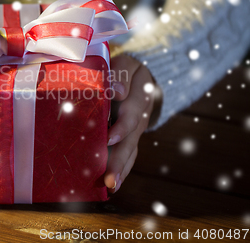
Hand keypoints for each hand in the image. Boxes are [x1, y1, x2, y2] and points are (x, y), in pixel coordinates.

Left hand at [104, 55, 158, 192]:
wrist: (140, 77)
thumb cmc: (123, 70)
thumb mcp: (124, 65)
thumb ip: (120, 74)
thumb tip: (117, 93)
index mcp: (139, 94)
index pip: (132, 111)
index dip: (122, 126)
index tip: (110, 138)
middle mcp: (141, 114)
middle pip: (131, 139)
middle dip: (120, 159)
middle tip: (110, 178)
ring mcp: (138, 128)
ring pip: (131, 150)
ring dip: (121, 169)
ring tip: (110, 186)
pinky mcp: (132, 137)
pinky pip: (129, 155)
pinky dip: (122, 170)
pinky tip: (111, 186)